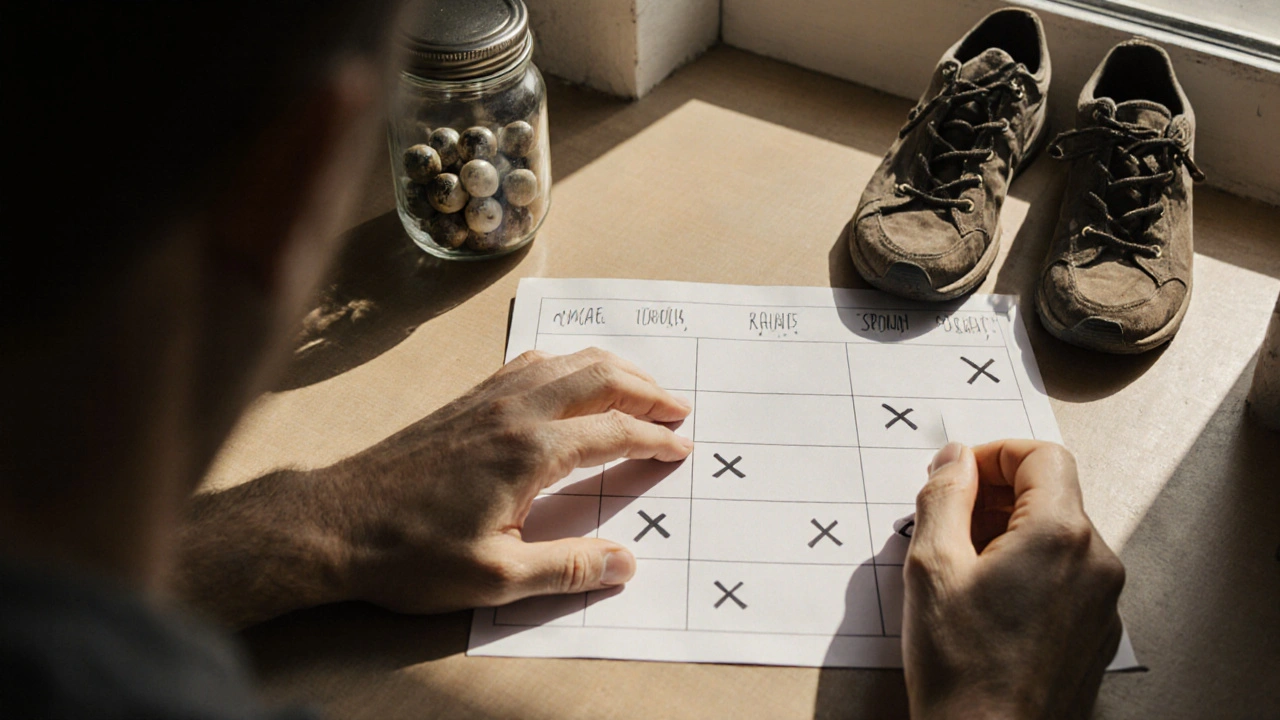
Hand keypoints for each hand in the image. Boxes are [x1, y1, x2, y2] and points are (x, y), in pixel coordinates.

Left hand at [326, 347, 691, 612]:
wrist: (336, 523)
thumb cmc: (410, 553)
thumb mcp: (494, 578)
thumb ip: (566, 569)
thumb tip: (625, 564)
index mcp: (530, 451)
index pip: (612, 432)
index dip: (654, 440)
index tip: (680, 449)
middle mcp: (514, 411)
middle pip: (600, 377)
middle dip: (647, 390)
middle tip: (678, 408)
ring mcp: (488, 398)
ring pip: (566, 360)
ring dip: (612, 368)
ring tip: (640, 386)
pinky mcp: (466, 400)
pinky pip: (530, 362)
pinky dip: (568, 362)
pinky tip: (570, 377)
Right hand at [902, 440, 1124, 719]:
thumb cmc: (962, 667)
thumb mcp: (932, 566)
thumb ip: (944, 496)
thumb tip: (954, 459)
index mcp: (1060, 536)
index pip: (1042, 457)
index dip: (993, 455)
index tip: (957, 476)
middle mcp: (1096, 563)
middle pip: (1051, 495)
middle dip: (994, 496)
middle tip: (945, 522)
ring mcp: (1102, 602)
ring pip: (1056, 537)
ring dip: (1007, 534)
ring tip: (958, 568)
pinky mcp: (1095, 633)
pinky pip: (1064, 577)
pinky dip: (1026, 570)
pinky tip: (984, 601)